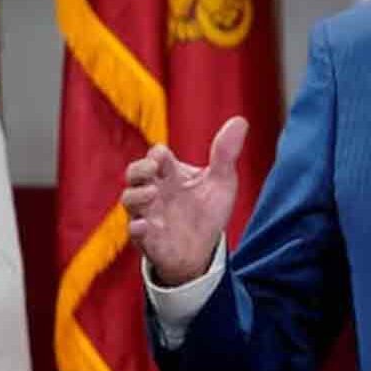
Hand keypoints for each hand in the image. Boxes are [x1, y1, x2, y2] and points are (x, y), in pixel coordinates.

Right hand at [122, 117, 248, 286]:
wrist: (205, 250)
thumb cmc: (207, 212)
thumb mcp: (221, 182)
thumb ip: (226, 153)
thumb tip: (241, 120)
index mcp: (170, 174)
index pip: (157, 156)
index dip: (158, 155)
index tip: (163, 157)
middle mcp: (154, 192)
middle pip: (134, 174)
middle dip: (139, 169)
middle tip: (152, 168)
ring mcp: (148, 214)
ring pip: (129, 200)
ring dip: (137, 195)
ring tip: (153, 193)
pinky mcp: (148, 239)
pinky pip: (135, 233)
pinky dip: (136, 229)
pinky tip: (143, 226)